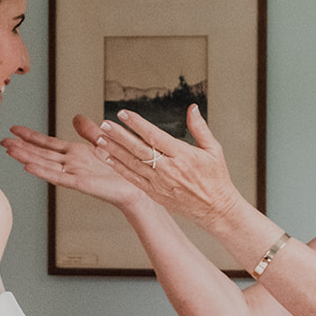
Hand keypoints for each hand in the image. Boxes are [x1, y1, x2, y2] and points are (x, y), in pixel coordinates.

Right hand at [1, 120, 143, 209]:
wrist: (134, 187)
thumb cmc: (119, 169)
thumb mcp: (102, 142)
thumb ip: (87, 130)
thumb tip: (75, 117)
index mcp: (74, 153)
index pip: (47, 143)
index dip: (30, 136)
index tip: (14, 129)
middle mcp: (71, 163)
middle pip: (41, 153)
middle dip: (21, 147)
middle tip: (2, 141)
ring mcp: (74, 173)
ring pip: (45, 164)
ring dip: (26, 157)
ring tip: (10, 151)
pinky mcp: (80, 183)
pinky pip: (58, 177)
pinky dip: (43, 171)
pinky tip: (29, 167)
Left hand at [92, 105, 244, 228]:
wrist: (215, 208)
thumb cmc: (216, 177)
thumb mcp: (213, 149)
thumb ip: (200, 128)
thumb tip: (192, 108)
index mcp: (182, 155)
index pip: (154, 136)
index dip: (137, 124)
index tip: (123, 113)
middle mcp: (168, 169)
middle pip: (139, 149)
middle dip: (119, 136)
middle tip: (104, 124)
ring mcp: (159, 183)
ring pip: (132, 163)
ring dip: (114, 150)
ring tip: (99, 138)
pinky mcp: (154, 193)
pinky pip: (132, 178)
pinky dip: (118, 167)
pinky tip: (106, 157)